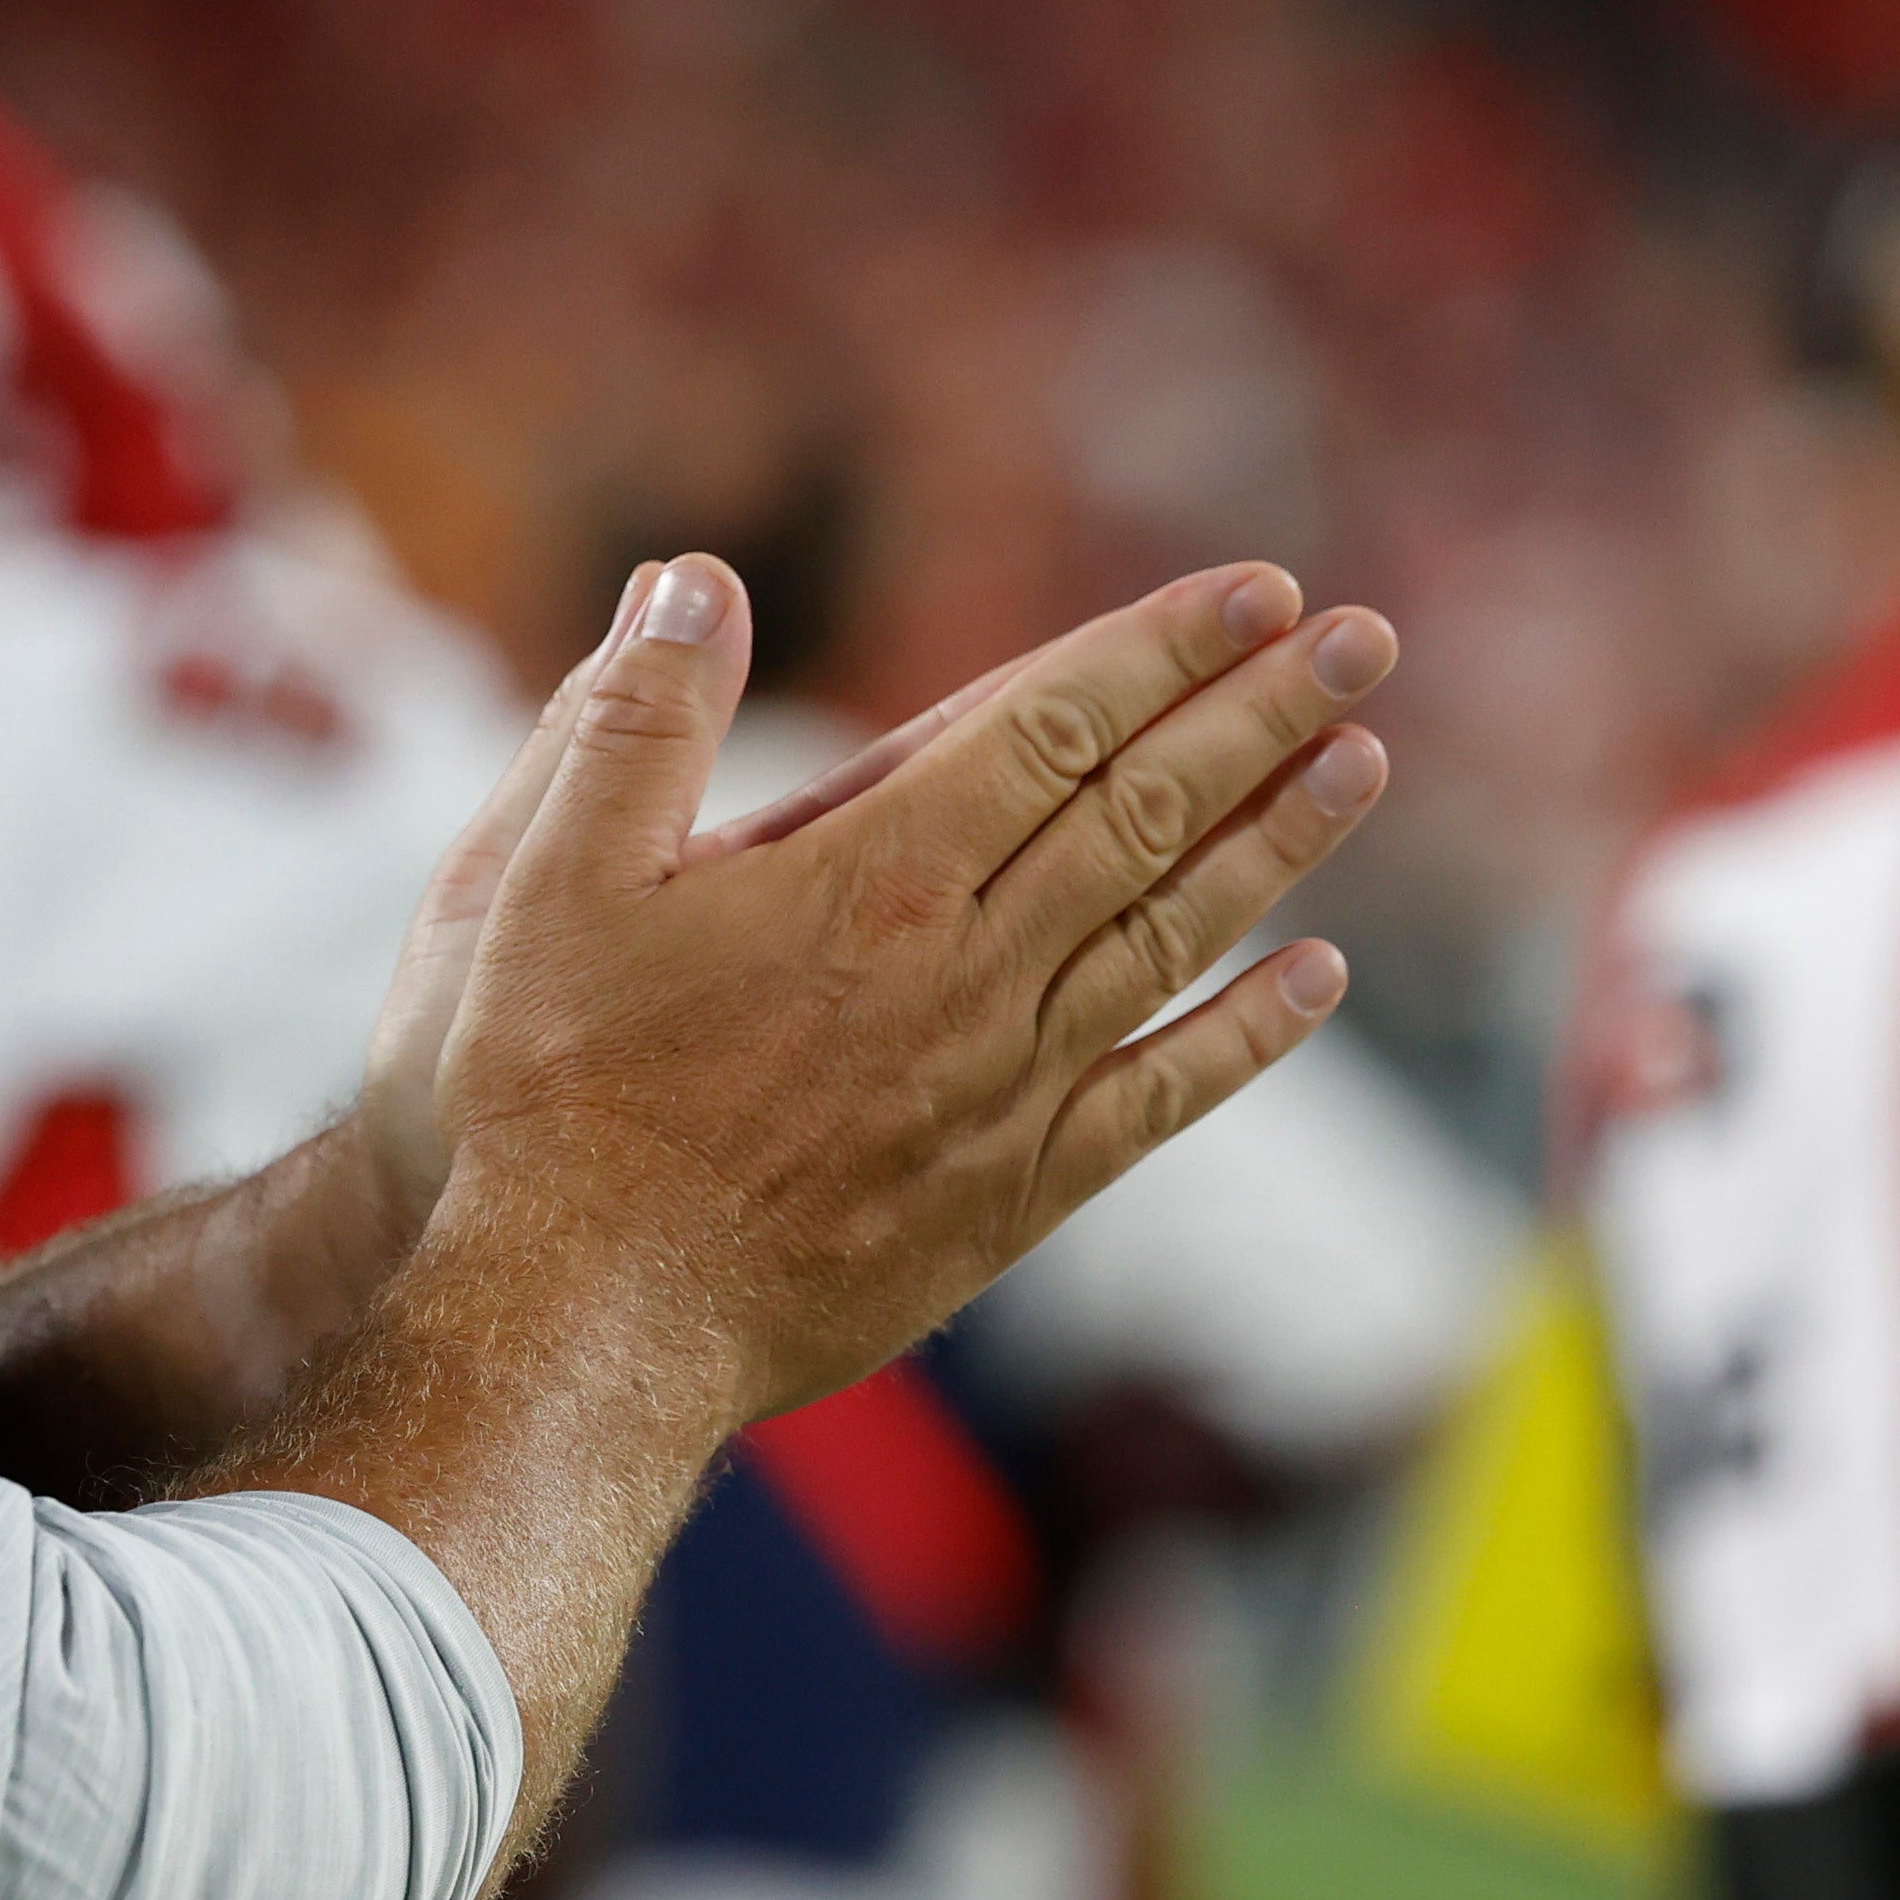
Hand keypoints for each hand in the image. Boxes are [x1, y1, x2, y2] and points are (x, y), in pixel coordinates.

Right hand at [436, 551, 1390, 1419]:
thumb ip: (632, 721)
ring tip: (1363, 761)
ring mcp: (999, 1089)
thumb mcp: (537, 877)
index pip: (1049, 727)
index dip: (1158, 648)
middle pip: (1145, 813)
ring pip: (1172, 937)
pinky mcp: (1006, 1194)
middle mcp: (963, 974)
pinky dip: (1245, 1032)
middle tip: (1359, 641)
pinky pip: (1157, 1094)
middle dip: (1258, 714)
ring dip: (1278, 843)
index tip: (1256, 590)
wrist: (580, 1319)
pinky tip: (1315, 980)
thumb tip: (696, 580)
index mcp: (864, 880)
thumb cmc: (542, 1093)